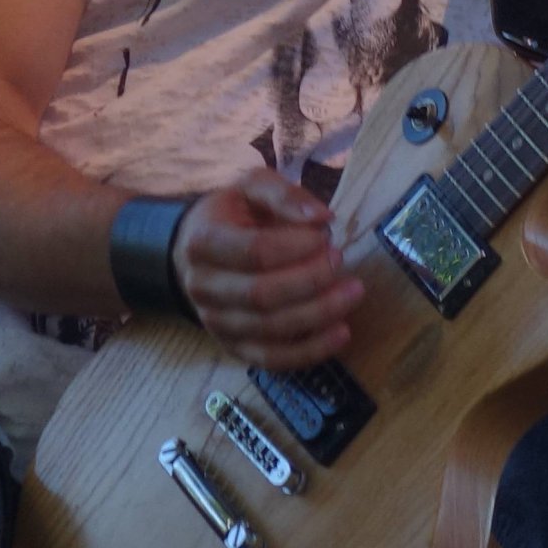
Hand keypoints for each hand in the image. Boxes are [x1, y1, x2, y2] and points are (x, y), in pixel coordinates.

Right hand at [171, 169, 362, 369]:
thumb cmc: (233, 215)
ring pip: (269, 329)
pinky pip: (271, 359)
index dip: (295, 247)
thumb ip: (285, 196)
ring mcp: (215, 322)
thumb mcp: (253, 189)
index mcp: (204, 243)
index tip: (325, 236)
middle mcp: (203, 287)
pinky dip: (309, 351)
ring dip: (318, 314)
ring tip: (353, 292)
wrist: (194, 252)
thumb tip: (323, 218)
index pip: (253, 252)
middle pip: (261, 295)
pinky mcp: (233, 346)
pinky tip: (341, 333)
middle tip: (341, 260)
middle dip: (311, 281)